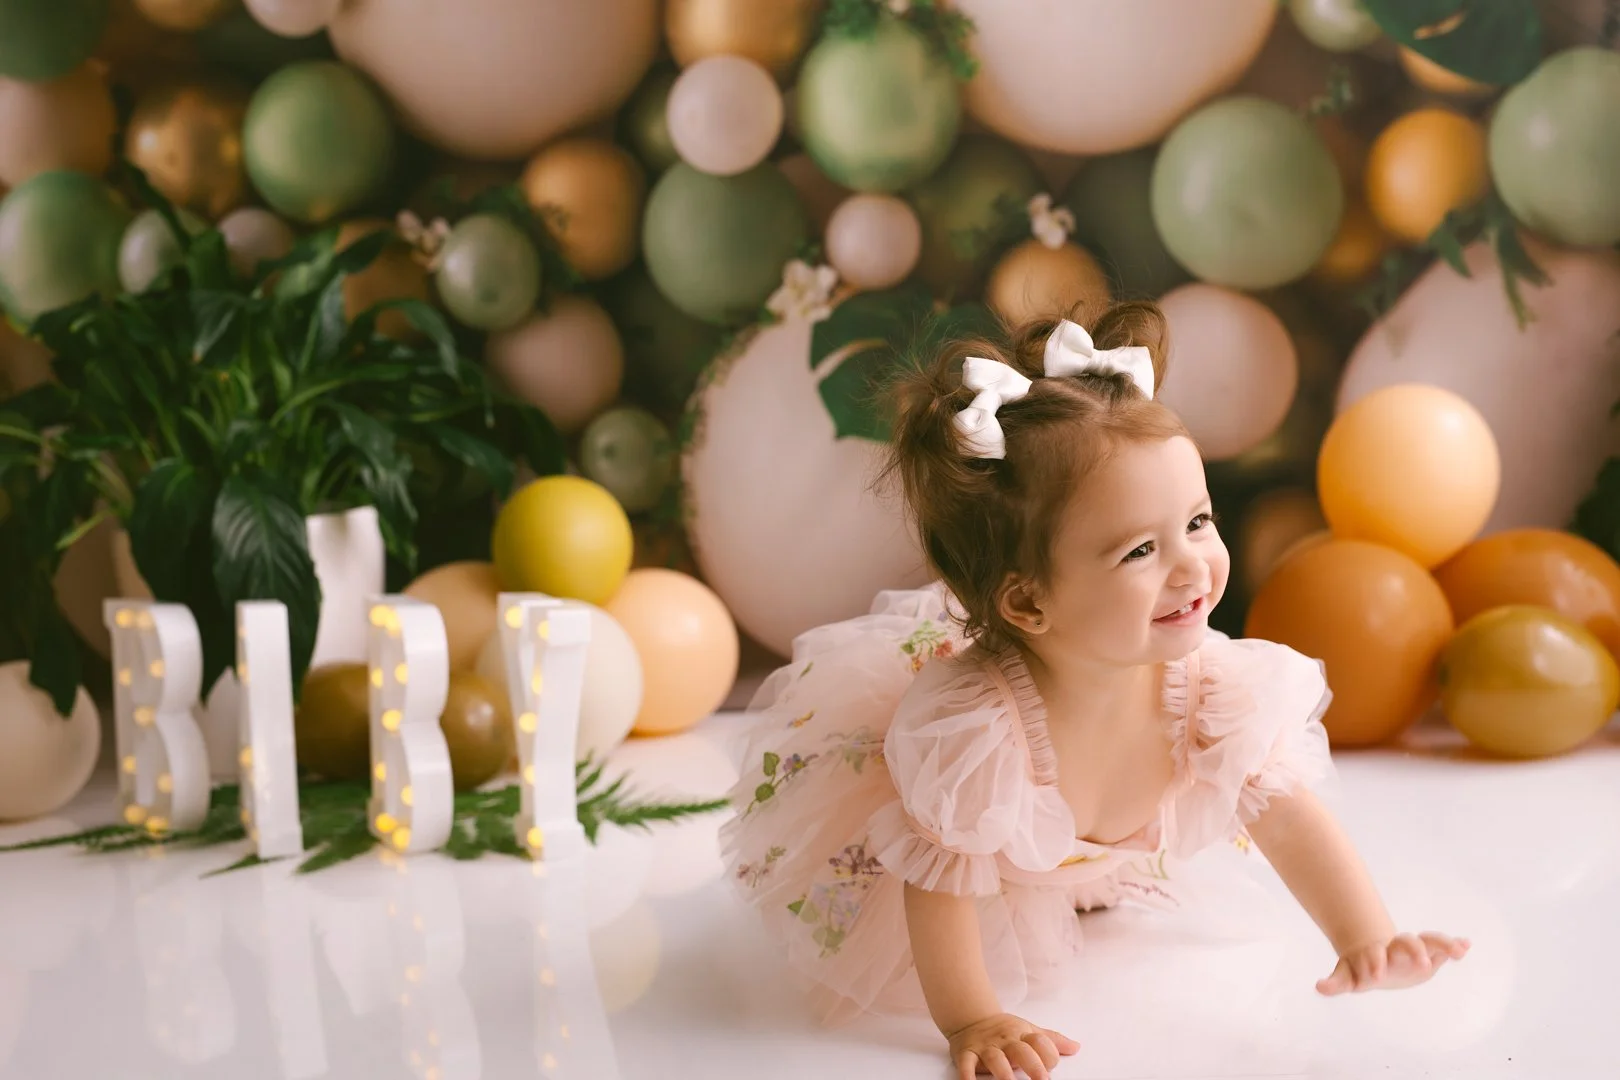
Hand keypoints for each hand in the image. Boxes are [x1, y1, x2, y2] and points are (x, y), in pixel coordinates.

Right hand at [947, 1013, 1078, 1079]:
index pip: (1040, 1041)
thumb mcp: (1028, 1030)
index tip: (1051, 1069)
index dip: (1049, 1054)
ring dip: (1003, 1072)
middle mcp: (1005, 1040)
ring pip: (995, 1059)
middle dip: (1033, 1065)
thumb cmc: (1004, 1030)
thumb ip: (1051, 1040)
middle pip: (1021, 1050)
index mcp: (1022, 1034)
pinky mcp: (966, 1053)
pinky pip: (966, 1064)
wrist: (971, 1018)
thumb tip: (1076, 1047)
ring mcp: (985, 1047)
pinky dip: (967, 1075)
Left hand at [1317, 932, 1470, 995]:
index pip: (1376, 955)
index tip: (1375, 975)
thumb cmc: (1360, 969)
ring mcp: (1413, 949)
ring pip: (1427, 940)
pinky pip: (1442, 946)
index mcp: (1376, 954)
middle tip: (1424, 965)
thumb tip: (1319, 987)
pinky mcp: (1429, 954)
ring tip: (1458, 950)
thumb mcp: (1347, 976)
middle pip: (1405, 942)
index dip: (1375, 962)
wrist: (1375, 960)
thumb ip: (1336, 982)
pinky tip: (1466, 946)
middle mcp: (1396, 949)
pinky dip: (1454, 945)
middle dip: (1413, 951)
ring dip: (1441, 944)